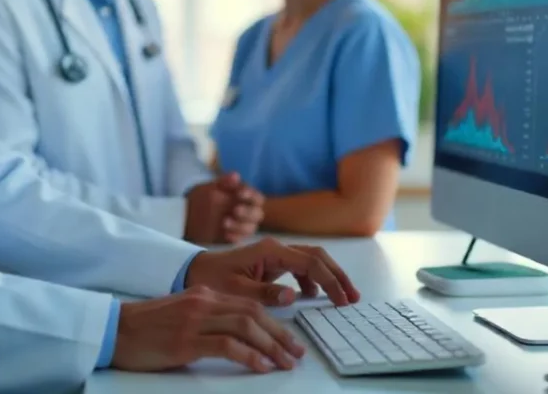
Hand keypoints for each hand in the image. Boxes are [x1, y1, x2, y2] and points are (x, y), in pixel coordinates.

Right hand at [111, 287, 304, 372]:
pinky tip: (261, 366)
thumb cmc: (148, 327)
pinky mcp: (186, 340)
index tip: (289, 341)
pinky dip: (249, 355)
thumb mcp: (184, 315)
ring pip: (246, 326)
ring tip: (286, 362)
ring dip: (272, 345)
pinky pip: (226, 345)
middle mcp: (204, 302)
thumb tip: (239, 335)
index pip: (249, 304)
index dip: (275, 322)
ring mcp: (195, 320)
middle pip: (253, 312)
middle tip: (297, 353)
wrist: (117, 329)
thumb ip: (209, 318)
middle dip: (280, 334)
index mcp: (205, 295)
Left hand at [184, 173, 263, 244]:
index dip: (251, 195)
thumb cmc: (201, 198)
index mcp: (245, 198)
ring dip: (240, 226)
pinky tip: (226, 234)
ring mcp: (242, 226)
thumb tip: (236, 175)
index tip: (240, 194)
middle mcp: (248, 212)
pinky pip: (240, 240)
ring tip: (224, 222)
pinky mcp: (235, 237)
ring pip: (251, 228)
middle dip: (248, 212)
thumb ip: (224, 182)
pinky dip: (235, 237)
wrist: (187, 216)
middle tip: (235, 210)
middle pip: (257, 214)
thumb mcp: (211, 187)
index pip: (256, 197)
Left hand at [184, 236, 359, 307]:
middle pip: (317, 255)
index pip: (310, 262)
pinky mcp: (272, 262)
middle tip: (352, 296)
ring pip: (310, 259)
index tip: (343, 300)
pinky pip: (299, 267)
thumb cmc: (212, 280)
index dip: (330, 281)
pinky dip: (311, 279)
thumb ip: (265, 292)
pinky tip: (312, 295)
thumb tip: (294, 294)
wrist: (195, 272)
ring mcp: (274, 254)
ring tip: (340, 298)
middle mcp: (275, 248)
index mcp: (270, 251)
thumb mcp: (236, 290)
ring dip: (327, 276)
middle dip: (337, 274)